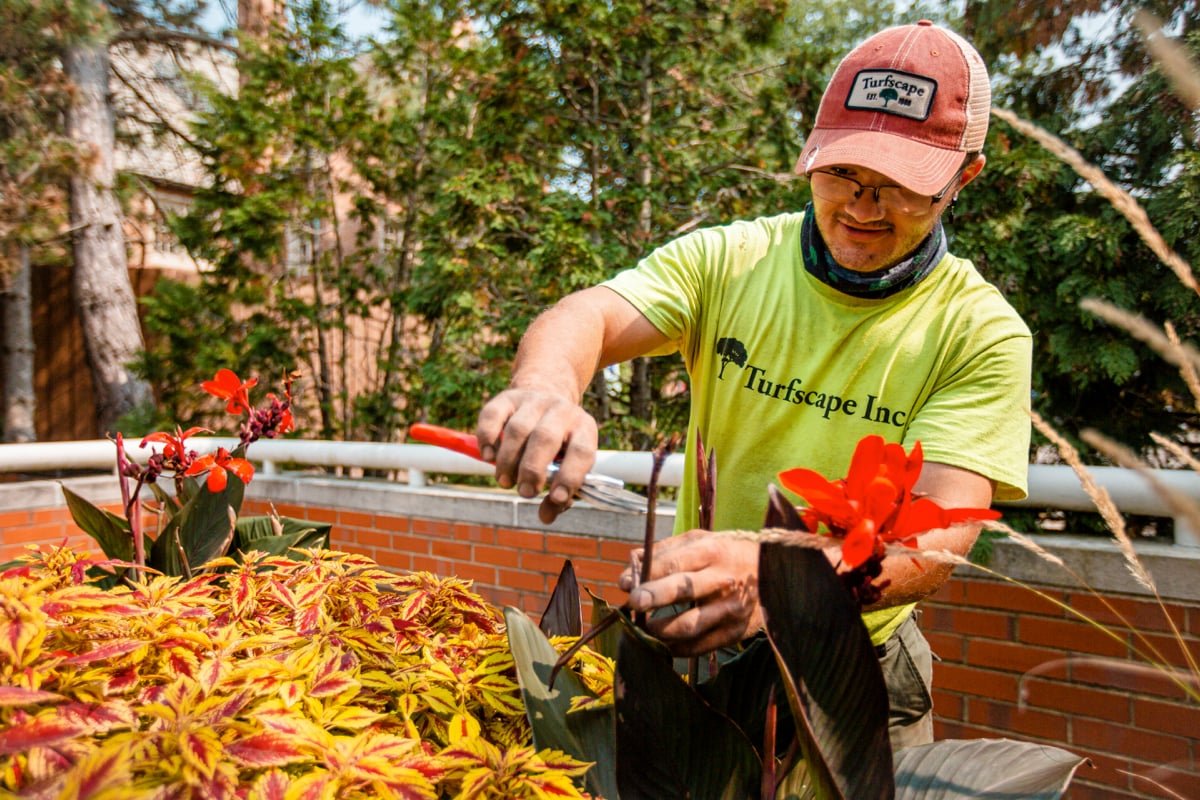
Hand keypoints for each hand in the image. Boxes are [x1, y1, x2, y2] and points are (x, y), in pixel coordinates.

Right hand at [476, 388, 598, 523]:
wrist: (547, 396)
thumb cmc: (560, 445)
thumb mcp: (568, 465)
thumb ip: (559, 495)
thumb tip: (546, 517)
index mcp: (584, 428)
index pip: (582, 451)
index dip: (570, 476)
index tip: (556, 497)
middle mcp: (561, 410)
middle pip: (545, 438)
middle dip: (532, 470)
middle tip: (524, 492)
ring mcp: (534, 401)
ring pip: (517, 429)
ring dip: (508, 460)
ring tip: (505, 481)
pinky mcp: (508, 397)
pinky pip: (492, 415)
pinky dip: (487, 438)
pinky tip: (488, 457)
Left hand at [618, 530, 763, 655]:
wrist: (775, 573)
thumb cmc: (726, 554)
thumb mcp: (700, 541)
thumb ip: (663, 552)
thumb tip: (629, 567)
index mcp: (712, 551)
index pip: (675, 563)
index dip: (647, 574)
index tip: (624, 583)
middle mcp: (723, 580)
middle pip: (685, 590)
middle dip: (655, 597)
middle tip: (633, 603)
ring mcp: (731, 609)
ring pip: (691, 625)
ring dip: (660, 630)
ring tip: (641, 629)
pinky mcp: (736, 632)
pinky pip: (700, 647)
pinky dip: (676, 648)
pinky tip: (661, 644)